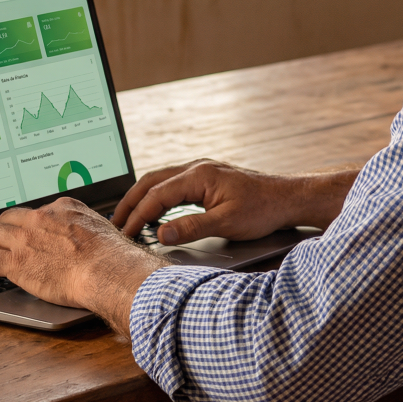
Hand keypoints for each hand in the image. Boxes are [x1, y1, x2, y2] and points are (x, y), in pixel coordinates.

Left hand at [0, 196, 166, 334]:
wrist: (107, 270)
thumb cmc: (112, 256)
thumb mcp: (100, 229)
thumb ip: (85, 229)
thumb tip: (88, 240)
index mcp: (63, 208)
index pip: (37, 211)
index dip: (29, 225)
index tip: (28, 234)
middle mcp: (41, 218)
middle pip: (10, 218)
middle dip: (3, 230)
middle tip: (1, 243)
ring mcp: (26, 239)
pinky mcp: (16, 262)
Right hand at [111, 159, 356, 244]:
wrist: (286, 198)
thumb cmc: (262, 210)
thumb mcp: (227, 223)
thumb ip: (192, 228)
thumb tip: (161, 234)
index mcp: (199, 175)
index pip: (157, 195)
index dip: (137, 215)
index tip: (124, 234)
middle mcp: (197, 167)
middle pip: (152, 181)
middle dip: (131, 202)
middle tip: (115, 223)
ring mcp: (202, 170)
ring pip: (161, 180)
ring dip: (143, 197)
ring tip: (128, 217)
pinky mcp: (208, 178)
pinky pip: (174, 184)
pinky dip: (158, 196)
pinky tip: (155, 211)